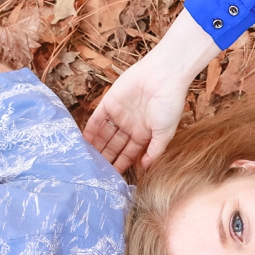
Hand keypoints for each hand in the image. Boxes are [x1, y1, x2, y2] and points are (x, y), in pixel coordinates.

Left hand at [85, 9, 218, 172]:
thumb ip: (154, 152)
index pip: (129, 154)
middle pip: (114, 146)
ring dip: (97, 147)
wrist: (164, 76)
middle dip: (106, 158)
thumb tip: (144, 168)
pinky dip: (91, 129)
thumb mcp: (165, 134)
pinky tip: (84, 142)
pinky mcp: (110, 101)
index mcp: (143, 134)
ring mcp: (120, 113)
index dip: (120, 165)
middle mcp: (130, 125)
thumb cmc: (169, 104)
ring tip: (87, 161)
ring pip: (104, 134)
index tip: (111, 179)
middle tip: (95, 173)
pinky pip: (97, 118)